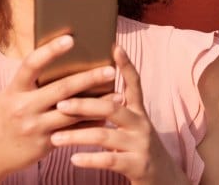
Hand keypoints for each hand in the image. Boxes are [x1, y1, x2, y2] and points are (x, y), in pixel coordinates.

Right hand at [0, 35, 118, 183]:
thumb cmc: (6, 115)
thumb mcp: (12, 95)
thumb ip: (34, 81)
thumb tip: (68, 60)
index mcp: (14, 89)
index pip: (31, 64)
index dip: (50, 50)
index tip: (71, 38)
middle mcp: (23, 107)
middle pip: (61, 89)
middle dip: (88, 78)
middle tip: (110, 69)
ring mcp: (34, 128)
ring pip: (72, 113)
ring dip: (98, 104)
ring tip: (119, 95)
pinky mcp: (44, 144)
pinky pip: (73, 132)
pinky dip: (91, 124)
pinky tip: (107, 116)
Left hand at [51, 45, 190, 184]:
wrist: (163, 179)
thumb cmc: (138, 149)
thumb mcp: (132, 126)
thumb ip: (115, 110)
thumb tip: (87, 92)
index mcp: (139, 111)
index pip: (134, 83)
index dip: (126, 65)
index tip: (115, 46)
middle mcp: (142, 124)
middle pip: (112, 108)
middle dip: (85, 104)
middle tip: (60, 103)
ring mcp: (140, 145)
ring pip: (106, 135)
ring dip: (78, 135)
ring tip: (55, 137)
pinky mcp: (137, 165)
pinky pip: (110, 160)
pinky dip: (90, 159)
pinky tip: (73, 159)